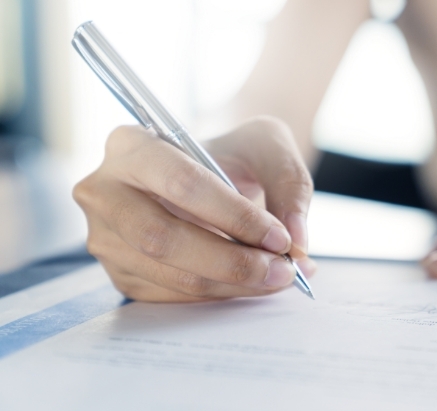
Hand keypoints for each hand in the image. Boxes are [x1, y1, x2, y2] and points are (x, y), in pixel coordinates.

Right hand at [73, 116, 314, 301]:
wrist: (214, 172)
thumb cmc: (236, 152)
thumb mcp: (269, 146)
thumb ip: (289, 184)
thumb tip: (296, 241)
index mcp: (132, 143)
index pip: (181, 183)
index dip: (235, 216)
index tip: (280, 238)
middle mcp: (105, 190)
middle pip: (162, 237)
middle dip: (231, 261)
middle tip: (283, 270)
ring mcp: (106, 236)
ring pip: (169, 273)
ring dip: (232, 284)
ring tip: (278, 277)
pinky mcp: (122, 272)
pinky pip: (172, 296)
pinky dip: (220, 295)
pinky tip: (253, 283)